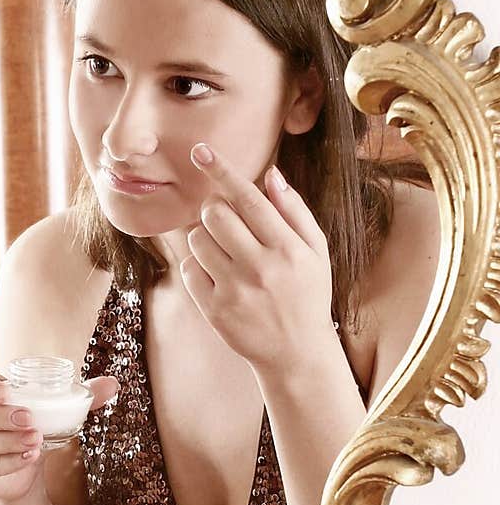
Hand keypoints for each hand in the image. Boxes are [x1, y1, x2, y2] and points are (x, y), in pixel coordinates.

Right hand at [0, 369, 118, 503]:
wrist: (23, 467)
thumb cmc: (33, 425)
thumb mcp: (55, 408)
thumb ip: (82, 395)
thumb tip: (114, 383)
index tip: (7, 391)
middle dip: (0, 416)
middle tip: (30, 420)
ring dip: (8, 440)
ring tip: (36, 440)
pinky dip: (10, 461)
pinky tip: (29, 457)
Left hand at [182, 143, 334, 371]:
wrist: (297, 353)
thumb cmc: (307, 294)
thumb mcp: (316, 252)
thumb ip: (294, 211)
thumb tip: (271, 174)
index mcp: (288, 248)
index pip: (249, 198)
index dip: (222, 171)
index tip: (200, 151)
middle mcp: (261, 268)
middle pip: (214, 214)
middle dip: (213, 210)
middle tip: (225, 221)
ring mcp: (236, 291)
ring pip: (197, 240)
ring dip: (205, 239)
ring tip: (225, 254)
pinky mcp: (215, 311)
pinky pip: (188, 270)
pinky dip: (197, 267)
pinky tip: (218, 277)